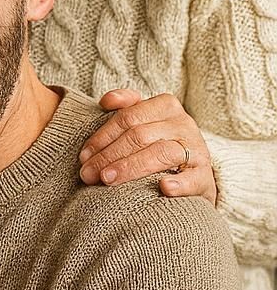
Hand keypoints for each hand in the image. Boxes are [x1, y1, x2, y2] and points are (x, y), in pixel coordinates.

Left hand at [79, 90, 216, 204]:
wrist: (193, 173)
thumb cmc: (157, 143)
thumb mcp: (143, 120)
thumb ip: (125, 106)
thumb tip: (106, 101)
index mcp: (165, 106)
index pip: (127, 118)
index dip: (102, 136)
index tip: (83, 155)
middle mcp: (183, 124)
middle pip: (140, 136)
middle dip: (109, 155)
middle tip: (88, 173)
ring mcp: (197, 150)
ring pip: (162, 153)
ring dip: (131, 167)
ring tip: (108, 179)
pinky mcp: (206, 177)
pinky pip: (193, 178)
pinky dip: (178, 183)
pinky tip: (163, 187)